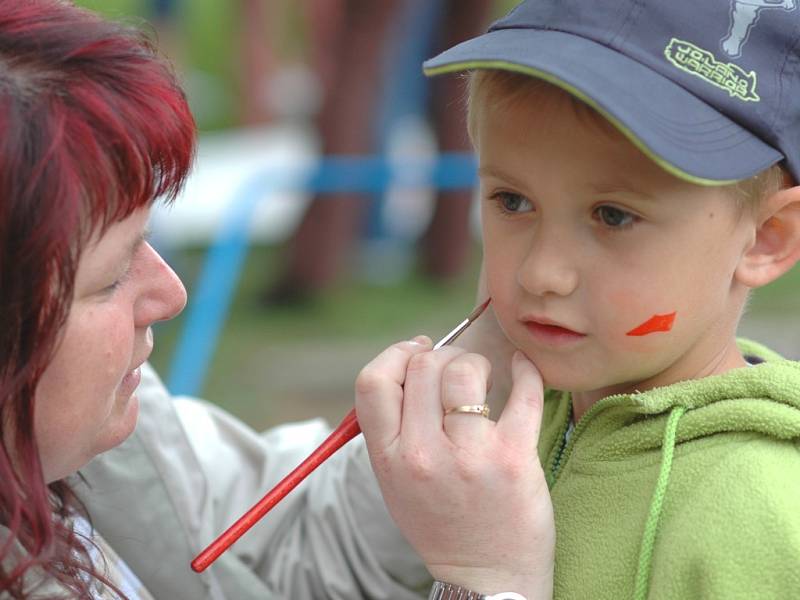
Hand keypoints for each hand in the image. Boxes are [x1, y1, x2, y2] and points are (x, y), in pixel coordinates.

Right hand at [355, 339, 554, 598]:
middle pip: (422, 366)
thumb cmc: (442, 523)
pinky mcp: (514, 458)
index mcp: (389, 459)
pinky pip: (522, 392)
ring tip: (485, 377)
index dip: (395, 354)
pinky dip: (525, 370)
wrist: (487, 580)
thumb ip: (393, 428)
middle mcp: (423, 455)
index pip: (373, 381)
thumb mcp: (395, 483)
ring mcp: (469, 456)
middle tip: (456, 368)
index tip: (416, 351)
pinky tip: (523, 367)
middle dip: (441, 355)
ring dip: (477, 362)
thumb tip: (414, 361)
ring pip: (465, 370)